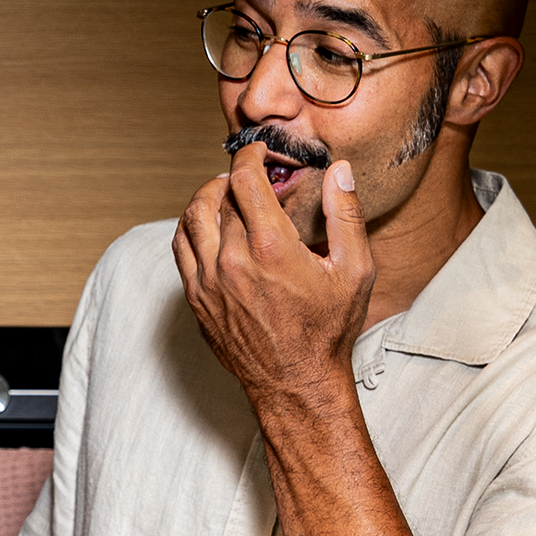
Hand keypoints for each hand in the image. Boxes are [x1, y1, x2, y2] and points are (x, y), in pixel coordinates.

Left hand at [172, 145, 374, 408]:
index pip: (245, 180)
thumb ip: (346, 214)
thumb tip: (338, 170)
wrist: (295, 383)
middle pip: (218, 197)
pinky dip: (191, 229)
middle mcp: (232, 262)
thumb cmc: (327, 330)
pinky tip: (210, 228)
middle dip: (234, 178)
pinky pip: (181, 251)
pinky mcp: (197, 301)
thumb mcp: (354, 270)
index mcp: (271, 248)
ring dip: (205, 198)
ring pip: (190, 220)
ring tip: (224, 195)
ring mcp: (208, 283)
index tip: (260, 153)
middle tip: (250, 177)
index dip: (250, 156)